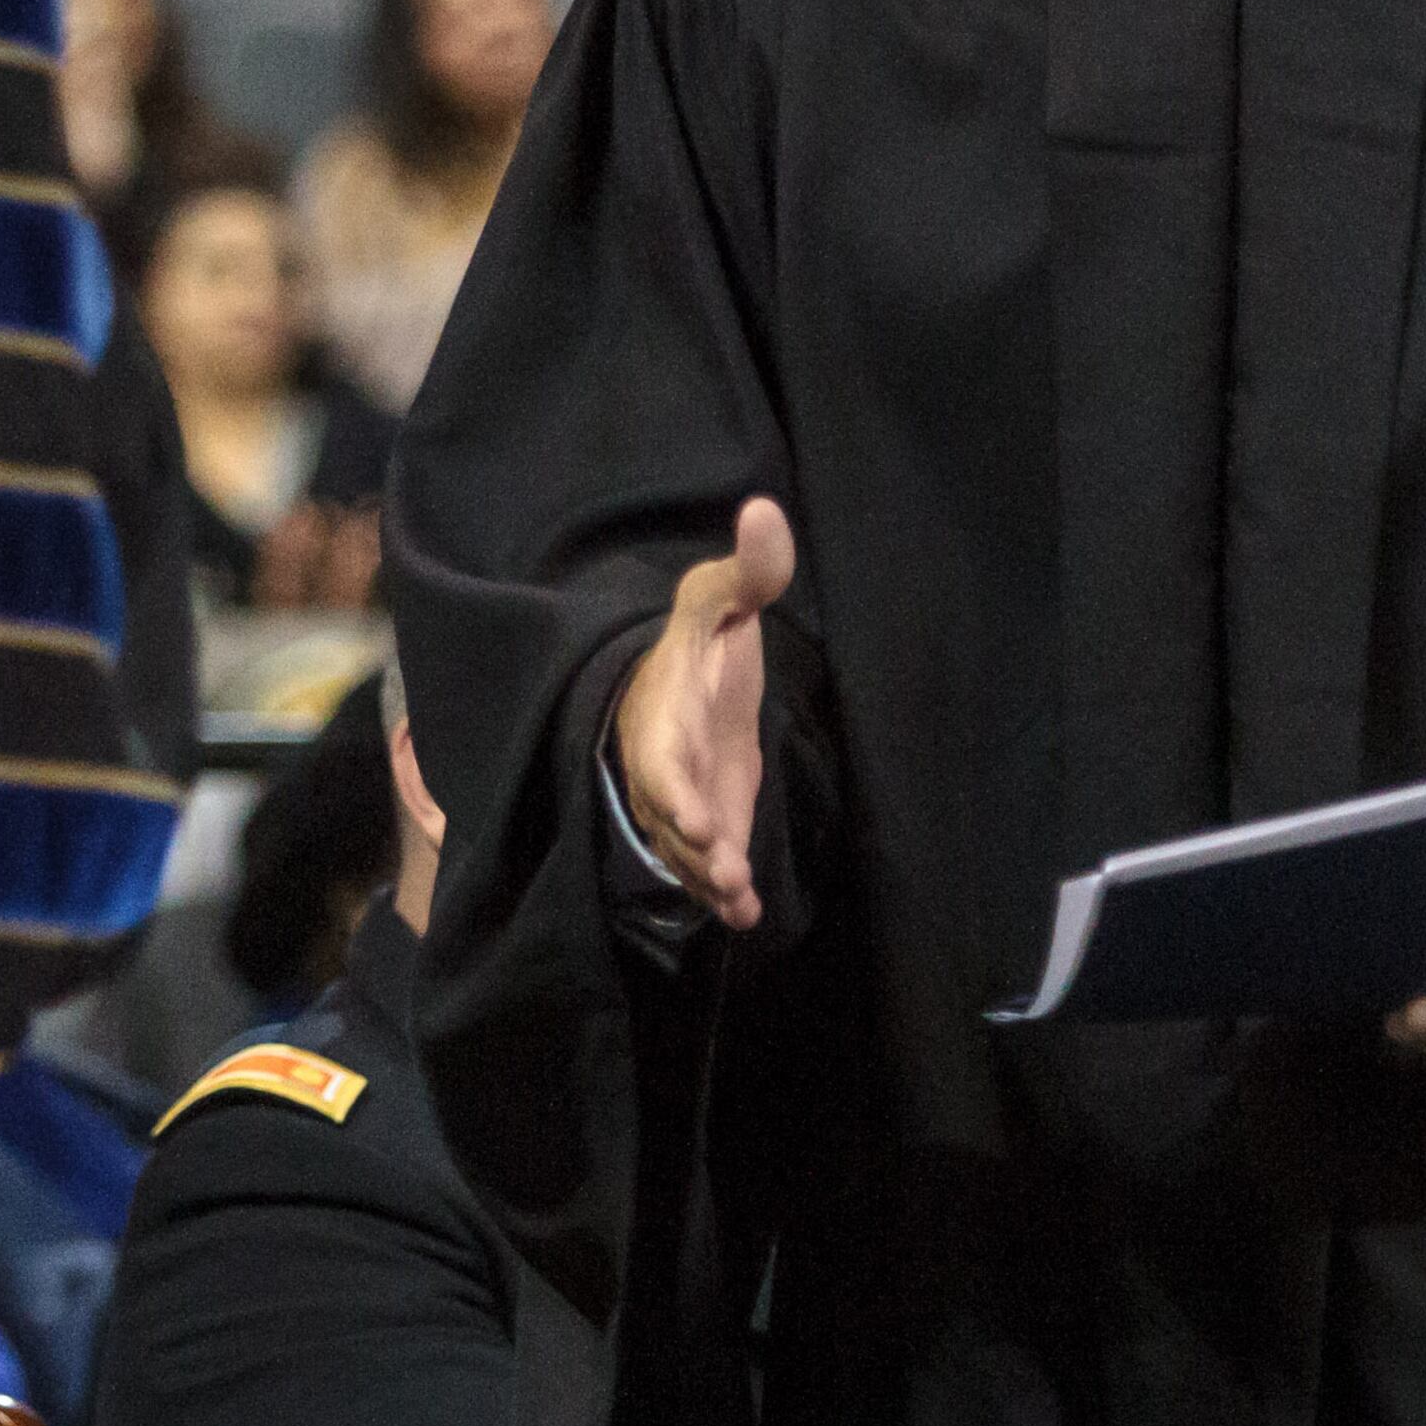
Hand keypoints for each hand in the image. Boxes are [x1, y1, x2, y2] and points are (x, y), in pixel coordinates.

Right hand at [613, 496, 796, 929]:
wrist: (683, 686)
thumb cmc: (702, 645)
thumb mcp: (718, 601)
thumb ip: (747, 571)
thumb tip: (766, 510)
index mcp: (665, 711)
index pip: (659, 757)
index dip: (674, 789)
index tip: (698, 818)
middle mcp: (665, 766)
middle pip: (669, 815)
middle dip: (692, 844)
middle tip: (723, 869)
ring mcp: (682, 802)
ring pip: (684, 850)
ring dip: (708, 876)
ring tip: (738, 899)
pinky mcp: (706, 825)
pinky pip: (705, 865)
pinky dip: (722, 893)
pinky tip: (747, 915)